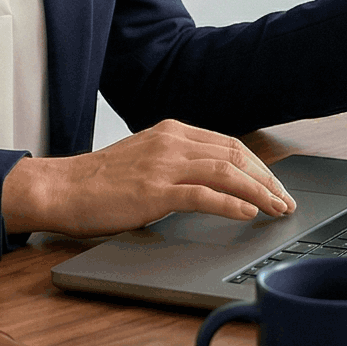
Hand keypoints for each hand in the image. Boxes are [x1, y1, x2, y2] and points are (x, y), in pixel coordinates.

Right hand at [0, 120, 295, 236]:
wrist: (60, 188)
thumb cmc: (98, 182)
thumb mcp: (143, 160)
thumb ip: (175, 164)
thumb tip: (210, 183)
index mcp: (171, 132)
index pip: (228, 144)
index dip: (258, 166)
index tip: (275, 185)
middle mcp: (171, 142)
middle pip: (235, 155)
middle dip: (267, 179)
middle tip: (285, 201)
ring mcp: (163, 164)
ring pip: (226, 172)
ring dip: (258, 192)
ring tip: (277, 209)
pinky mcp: (154, 190)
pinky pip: (203, 194)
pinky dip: (231, 203)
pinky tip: (247, 214)